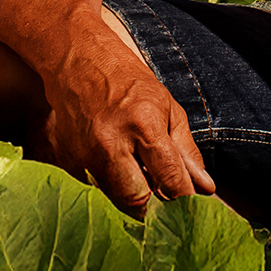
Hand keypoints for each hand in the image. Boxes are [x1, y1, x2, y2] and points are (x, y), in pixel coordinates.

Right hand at [36, 32, 215, 215]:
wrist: (77, 58)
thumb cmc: (127, 79)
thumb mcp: (167, 107)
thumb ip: (186, 151)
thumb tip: (205, 188)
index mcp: (142, 124)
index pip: (169, 178)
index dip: (184, 200)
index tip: (193, 211)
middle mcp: (110, 143)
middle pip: (136, 201)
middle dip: (155, 209)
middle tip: (166, 206)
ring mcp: (84, 154)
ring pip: (114, 201)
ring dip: (133, 201)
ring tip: (143, 183)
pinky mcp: (66, 160)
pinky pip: (95, 190)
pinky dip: (111, 190)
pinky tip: (119, 173)